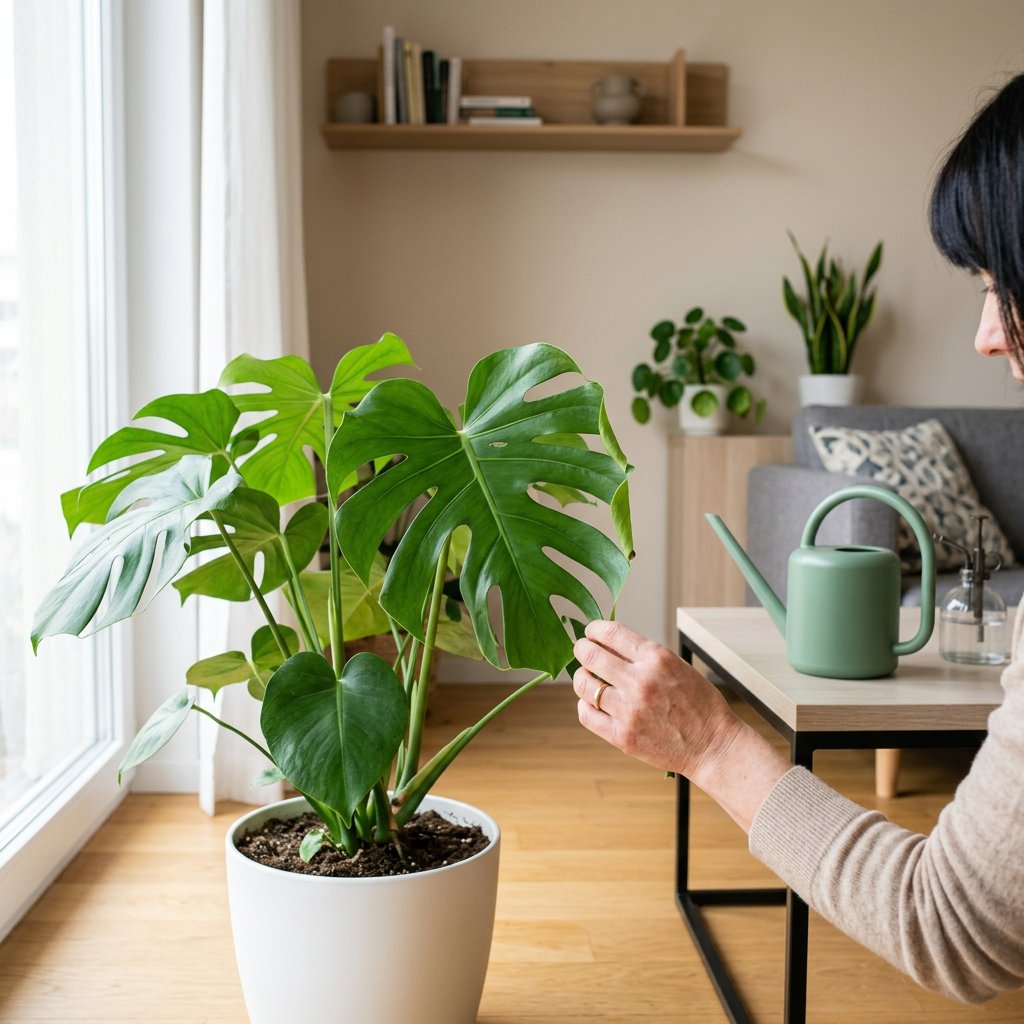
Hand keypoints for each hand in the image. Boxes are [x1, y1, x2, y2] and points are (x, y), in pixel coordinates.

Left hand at [572, 620, 791, 831]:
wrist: (713, 745)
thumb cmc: (699, 704)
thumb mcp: (678, 666)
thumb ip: (644, 655)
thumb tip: (608, 643)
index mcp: (657, 658)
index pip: (611, 633)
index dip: (594, 630)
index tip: (591, 633)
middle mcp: (640, 681)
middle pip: (591, 656)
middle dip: (582, 649)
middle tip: (582, 651)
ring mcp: (629, 710)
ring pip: (584, 685)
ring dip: (581, 677)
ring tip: (587, 678)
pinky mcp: (622, 736)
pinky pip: (587, 714)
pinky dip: (585, 704)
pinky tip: (592, 702)